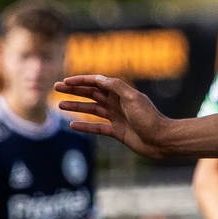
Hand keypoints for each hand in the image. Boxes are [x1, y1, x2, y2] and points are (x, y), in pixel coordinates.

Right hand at [54, 75, 175, 158]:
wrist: (161, 140)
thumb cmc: (149, 118)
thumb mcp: (133, 98)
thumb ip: (116, 87)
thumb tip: (99, 78)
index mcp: (121, 92)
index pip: (97, 82)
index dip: (80, 80)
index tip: (66, 81)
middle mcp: (117, 103)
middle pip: (91, 93)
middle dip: (74, 91)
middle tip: (56, 88)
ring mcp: (116, 117)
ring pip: (91, 109)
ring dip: (76, 106)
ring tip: (60, 105)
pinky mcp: (116, 131)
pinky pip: (97, 127)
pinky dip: (85, 126)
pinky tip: (72, 125)